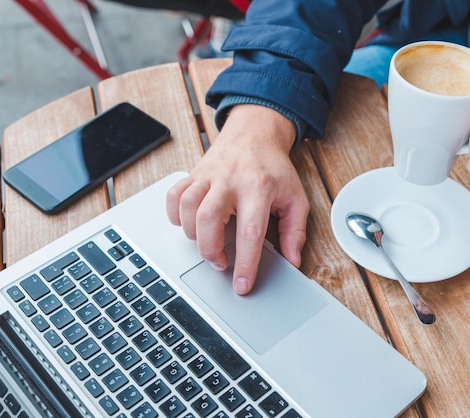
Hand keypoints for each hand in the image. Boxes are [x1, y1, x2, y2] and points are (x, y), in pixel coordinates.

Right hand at [166, 105, 309, 294]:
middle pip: (208, 219)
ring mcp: (208, 175)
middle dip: (210, 251)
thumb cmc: (274, 168)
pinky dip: (176, 215)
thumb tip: (292, 261)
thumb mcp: (295, 198)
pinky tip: (190, 225)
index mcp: (259, 187)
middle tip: (222, 263)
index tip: (242, 285)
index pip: (250, 232)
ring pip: (188, 207)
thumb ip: (295, 231)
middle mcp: (230, 180)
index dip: (245, 263)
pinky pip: (174, 195)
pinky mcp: (193, 174)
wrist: (255, 133)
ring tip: (209, 244)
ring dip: (193, 235)